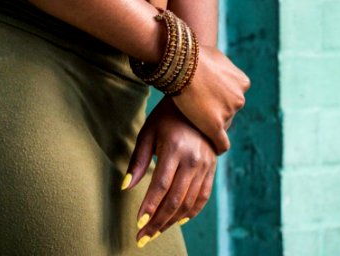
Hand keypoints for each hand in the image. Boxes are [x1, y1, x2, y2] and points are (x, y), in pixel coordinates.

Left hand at [122, 97, 217, 245]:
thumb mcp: (148, 132)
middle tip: (144, 237)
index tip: (139, 224)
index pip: (161, 185)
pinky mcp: (212, 169)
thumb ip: (138, 160)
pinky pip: (202, 198)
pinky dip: (191, 213)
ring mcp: (205, 165)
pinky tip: (177, 221)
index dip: (150, 207)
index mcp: (175, 148)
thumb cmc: (166, 117)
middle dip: (158, 222)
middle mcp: (193, 159)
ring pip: (189, 203)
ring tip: (156, 231)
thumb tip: (126, 187)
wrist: (198, 102)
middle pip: (175, 200)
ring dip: (172, 221)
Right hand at [172, 44, 249, 153]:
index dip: (220, 96)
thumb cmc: (195, 54)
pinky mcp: (215, 125)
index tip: (208, 96)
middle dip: (217, 109)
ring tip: (194, 117)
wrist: (182, 61)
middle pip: (229, 110)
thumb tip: (221, 68)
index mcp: (242, 82)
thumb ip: (224, 67)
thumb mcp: (217, 56)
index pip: (234, 95)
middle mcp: (239, 98)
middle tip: (199, 105)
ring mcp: (228, 112)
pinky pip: (221, 143)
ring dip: (211, 121)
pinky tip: (212, 148)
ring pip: (222, 123)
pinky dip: (218, 146)